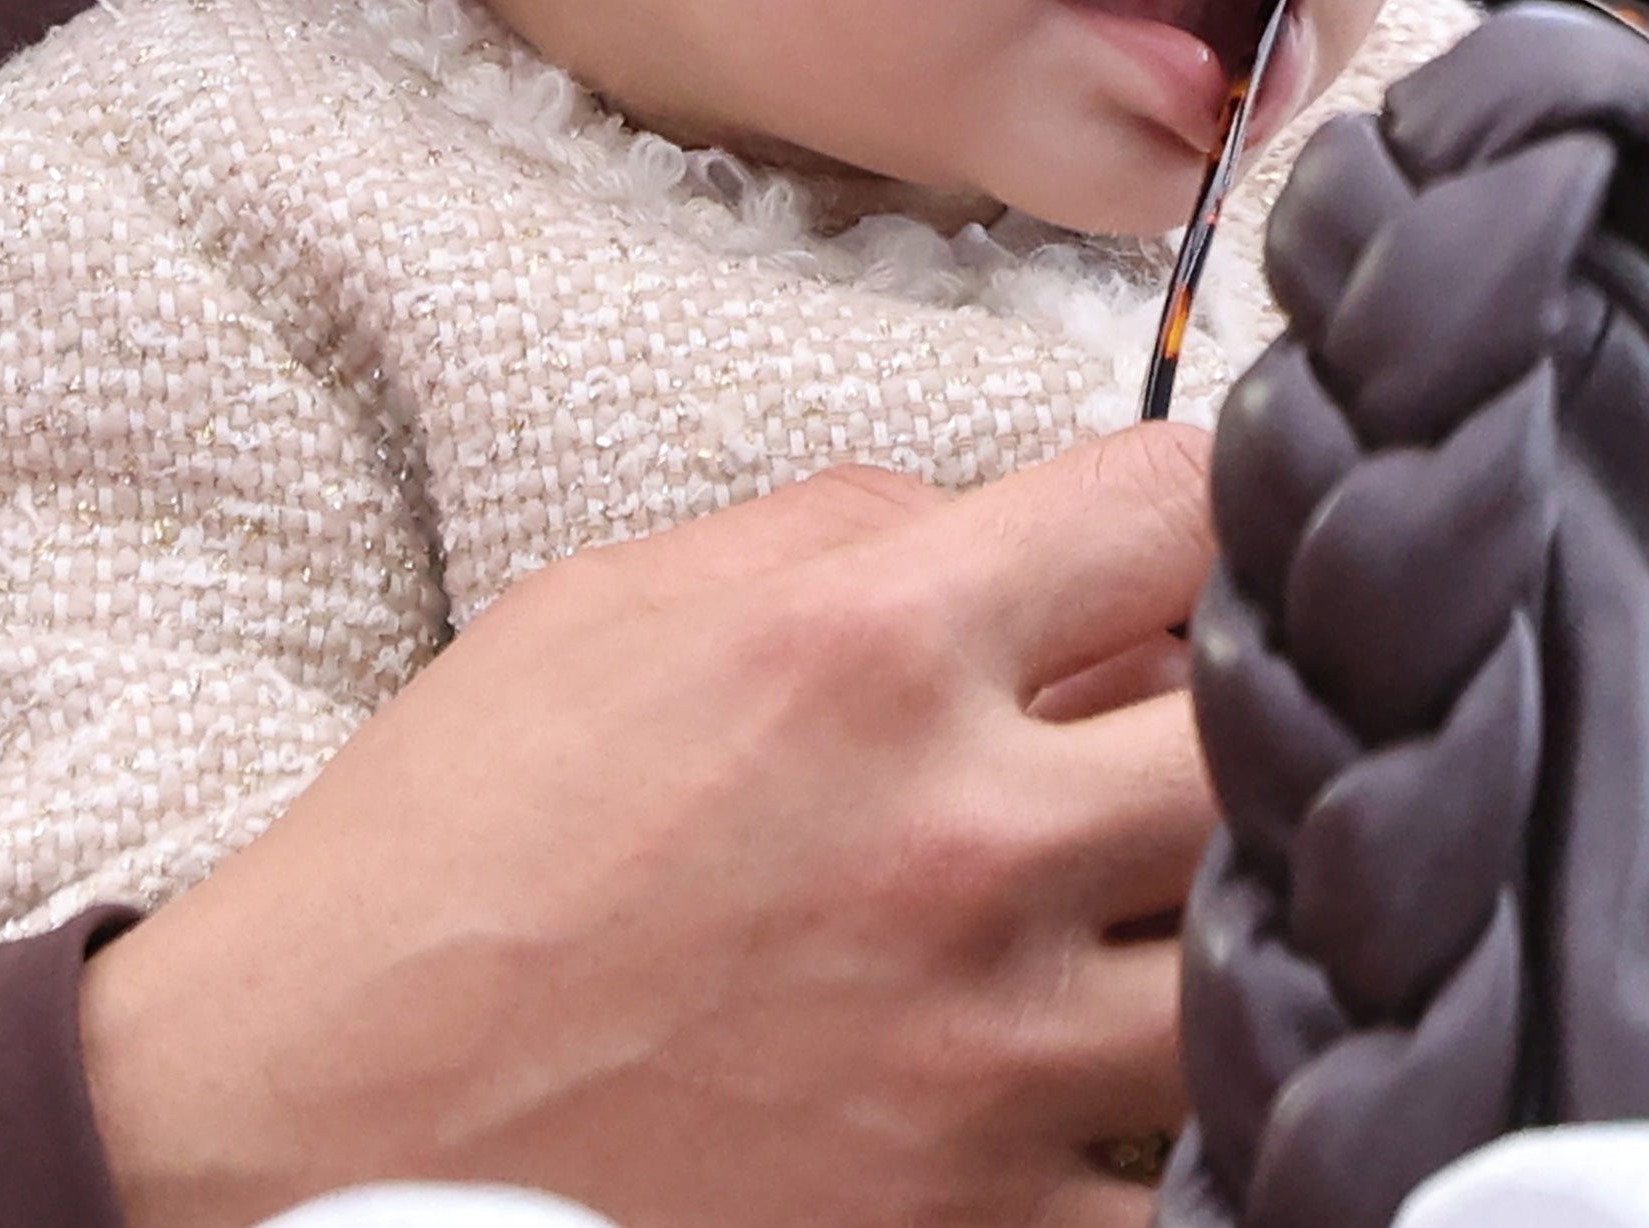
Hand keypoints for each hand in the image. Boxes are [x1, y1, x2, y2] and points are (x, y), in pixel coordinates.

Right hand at [76, 423, 1215, 1227]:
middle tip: (1307, 708)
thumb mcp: (625, 601)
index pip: (1173, 509)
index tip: (1262, 512)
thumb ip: (842, 536)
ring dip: (1292, 923)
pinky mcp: (980, 1221)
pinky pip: (1200, 1182)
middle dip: (1308, 707)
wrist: (340, 1097)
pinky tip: (1215, 1078)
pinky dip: (1230, 1130)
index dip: (1245, 492)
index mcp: (869, 641)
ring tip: (1278, 897)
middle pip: (1283, 740)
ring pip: (1285, 968)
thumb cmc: (469, 835)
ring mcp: (987, 1048)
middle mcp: (959, 832)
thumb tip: (1006, 528)